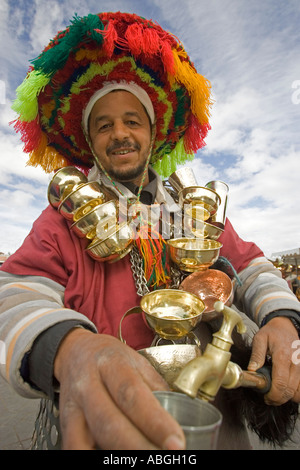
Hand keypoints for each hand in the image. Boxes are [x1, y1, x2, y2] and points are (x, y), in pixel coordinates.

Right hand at [54, 328, 185, 449]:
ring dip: (117, 455)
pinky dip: (92, 455)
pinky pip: (74, 447)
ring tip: (143, 459)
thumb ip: (156, 388)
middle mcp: (88, 385)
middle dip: (138, 447)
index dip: (155, 422)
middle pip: (110, 422)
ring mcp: (73, 407)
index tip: (176, 442)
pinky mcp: (64, 425)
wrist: (74, 352)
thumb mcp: (137, 362)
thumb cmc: (110, 358)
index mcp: (111, 363)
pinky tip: (113, 456)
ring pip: (87, 441)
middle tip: (165, 457)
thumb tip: (180, 418)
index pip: (133, 395)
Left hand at [248, 317, 299, 404]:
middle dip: (279, 399)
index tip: (266, 397)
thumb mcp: (260, 339)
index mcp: (282, 356)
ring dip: (288, 397)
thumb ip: (256, 355)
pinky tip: (286, 389)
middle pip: (290, 391)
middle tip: (269, 398)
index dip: (274, 395)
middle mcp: (296, 363)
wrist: (286, 326)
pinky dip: (295, 392)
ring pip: (299, 392)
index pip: (280, 383)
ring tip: (277, 393)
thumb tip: (252, 370)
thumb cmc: (272, 332)